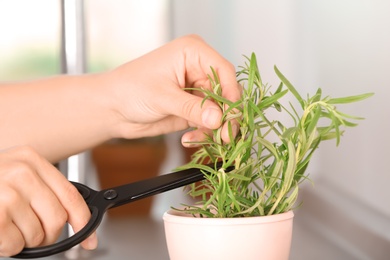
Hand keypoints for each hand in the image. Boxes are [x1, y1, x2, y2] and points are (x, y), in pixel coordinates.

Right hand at [0, 146, 96, 256]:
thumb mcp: (17, 177)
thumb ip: (44, 192)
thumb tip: (77, 218)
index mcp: (30, 160)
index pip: (70, 195)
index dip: (84, 221)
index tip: (90, 238)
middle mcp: (19, 172)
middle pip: (57, 219)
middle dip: (50, 235)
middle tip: (35, 234)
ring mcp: (4, 192)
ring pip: (37, 234)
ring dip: (25, 239)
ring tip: (8, 226)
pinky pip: (15, 244)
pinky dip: (9, 246)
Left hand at [106, 34, 240, 145]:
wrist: (112, 108)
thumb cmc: (130, 89)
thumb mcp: (163, 97)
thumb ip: (193, 108)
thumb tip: (219, 118)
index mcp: (193, 53)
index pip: (224, 71)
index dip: (231, 94)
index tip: (232, 115)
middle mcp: (198, 69)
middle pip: (226, 93)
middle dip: (225, 116)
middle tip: (224, 136)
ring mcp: (196, 89)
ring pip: (220, 110)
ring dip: (215, 128)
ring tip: (205, 140)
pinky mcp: (193, 108)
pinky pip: (209, 122)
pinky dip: (204, 133)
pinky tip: (189, 139)